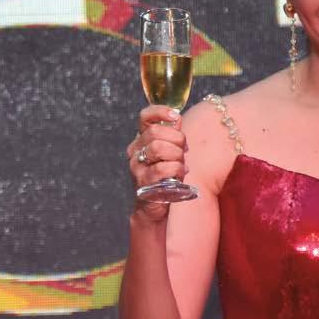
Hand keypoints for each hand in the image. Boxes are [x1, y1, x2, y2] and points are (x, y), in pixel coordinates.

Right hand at [126, 105, 187, 220]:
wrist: (154, 206)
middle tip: (184, 150)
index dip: (160, 111)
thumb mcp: (169, 153)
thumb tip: (176, 118)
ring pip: (158, 147)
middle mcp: (135, 151)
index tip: (175, 116)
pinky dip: (177, 169)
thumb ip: (171, 135)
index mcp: (141, 140)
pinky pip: (162, 168)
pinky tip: (180, 174)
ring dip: (177, 155)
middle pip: (156, 132)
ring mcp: (136, 167)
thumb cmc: (164, 178)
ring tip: (181, 164)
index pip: (145, 117)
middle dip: (177, 139)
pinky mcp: (143, 182)